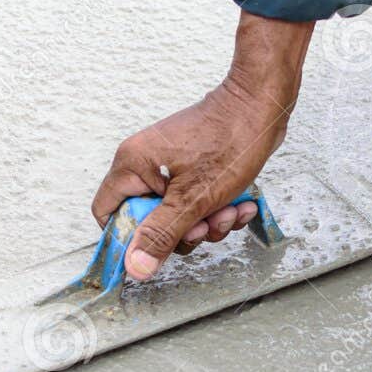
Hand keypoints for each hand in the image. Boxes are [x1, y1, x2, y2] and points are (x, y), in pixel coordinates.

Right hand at [91, 12, 313, 279]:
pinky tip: (242, 204)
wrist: (264, 105)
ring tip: (231, 211)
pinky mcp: (193, 167)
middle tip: (205, 226)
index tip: (154, 250)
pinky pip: (196, 201)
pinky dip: (218, 208)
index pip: (107, 212)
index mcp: (133, 165)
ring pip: (178, 214)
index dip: (126, 238)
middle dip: (183, 231)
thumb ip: (161, 234)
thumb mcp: (194, 199)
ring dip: (208, 222)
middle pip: (148, 219)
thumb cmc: (230, 140)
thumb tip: (135, 266)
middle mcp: (145, 163)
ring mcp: (170, 165)